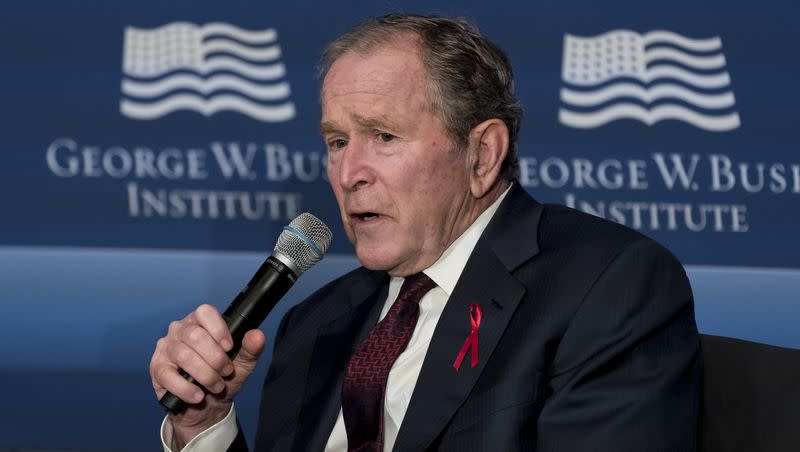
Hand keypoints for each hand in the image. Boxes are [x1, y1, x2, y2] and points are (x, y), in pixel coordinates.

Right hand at [150, 304, 265, 445]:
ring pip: (183, 355)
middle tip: (226, 372)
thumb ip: (251, 348)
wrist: (207, 406)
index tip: (229, 347)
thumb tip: (257, 335)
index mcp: (200, 322)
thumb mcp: (242, 363)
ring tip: (216, 386)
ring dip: (204, 374)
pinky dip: (186, 388)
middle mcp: (180, 330)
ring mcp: (166, 348)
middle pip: (195, 335)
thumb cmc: (223, 377)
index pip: (205, 312)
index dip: (218, 329)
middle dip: (215, 358)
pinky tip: (198, 396)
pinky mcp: (157, 368)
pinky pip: (168, 376)